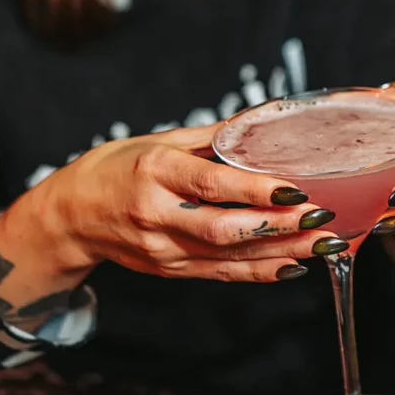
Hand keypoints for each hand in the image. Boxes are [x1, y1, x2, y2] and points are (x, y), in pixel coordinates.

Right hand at [0, 125, 345, 286]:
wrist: (70, 216)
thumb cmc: (116, 168)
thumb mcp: (158, 140)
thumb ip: (211, 137)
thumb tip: (263, 119)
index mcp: (155, 173)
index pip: (211, 184)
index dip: (256, 190)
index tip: (296, 189)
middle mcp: (157, 215)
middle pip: (224, 228)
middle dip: (279, 227)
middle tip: (322, 218)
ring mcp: (162, 249)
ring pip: (229, 257)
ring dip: (282, 252)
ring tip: (324, 244)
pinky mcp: (169, 270)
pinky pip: (221, 275)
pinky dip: (260, 272)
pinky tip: (294, 266)